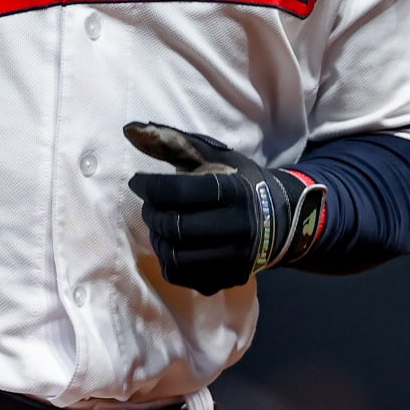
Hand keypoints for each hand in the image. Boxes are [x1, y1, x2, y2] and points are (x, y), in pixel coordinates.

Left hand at [124, 122, 325, 295]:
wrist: (280, 221)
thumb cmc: (241, 182)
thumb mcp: (216, 156)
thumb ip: (174, 143)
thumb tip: (129, 130)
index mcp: (235, 191)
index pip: (179, 192)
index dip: (149, 187)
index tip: (138, 182)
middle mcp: (238, 228)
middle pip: (175, 226)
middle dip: (151, 213)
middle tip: (149, 204)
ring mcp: (235, 259)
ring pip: (176, 256)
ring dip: (157, 238)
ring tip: (159, 224)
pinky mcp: (228, 279)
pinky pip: (182, 276)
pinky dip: (168, 259)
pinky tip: (172, 244)